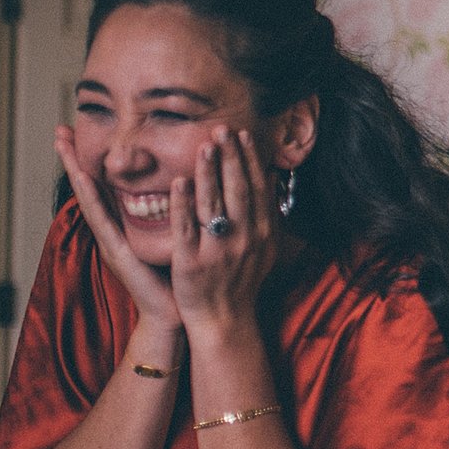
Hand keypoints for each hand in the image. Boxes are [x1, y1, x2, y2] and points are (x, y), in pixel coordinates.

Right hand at [53, 125, 181, 332]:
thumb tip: (183, 184)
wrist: (173, 315)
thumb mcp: (171, 238)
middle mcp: (112, 232)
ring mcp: (110, 243)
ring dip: (75, 171)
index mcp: (124, 228)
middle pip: (89, 189)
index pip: (104, 187)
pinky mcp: (118, 254)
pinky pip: (103, 222)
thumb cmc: (174, 278)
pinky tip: (85, 178)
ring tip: (64, 146)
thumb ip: (170, 215)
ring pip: (90, 200)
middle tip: (59, 130)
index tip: (78, 134)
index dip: (91, 162)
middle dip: (73, 160)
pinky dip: (93, 199)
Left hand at [170, 129, 281, 336]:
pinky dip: (183, 203)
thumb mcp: (264, 248)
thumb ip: (266, 214)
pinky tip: (179, 181)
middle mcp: (244, 239)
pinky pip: (186, 227)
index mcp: (262, 233)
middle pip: (238, 190)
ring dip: (209, 172)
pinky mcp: (191, 261)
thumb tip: (269, 178)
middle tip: (223, 129)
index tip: (242, 136)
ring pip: (214, 203)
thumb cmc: (241, 281)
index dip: (249, 160)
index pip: (256, 189)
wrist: (225, 320)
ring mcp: (218, 250)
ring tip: (204, 145)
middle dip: (231, 157)